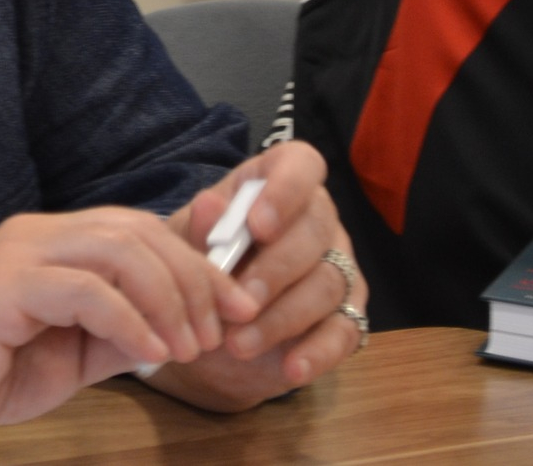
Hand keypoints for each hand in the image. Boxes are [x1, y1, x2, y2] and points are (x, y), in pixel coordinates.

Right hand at [0, 206, 229, 440]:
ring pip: (118, 248)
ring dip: (168, 298)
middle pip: (138, 230)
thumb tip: (179, 331)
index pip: (139, 229)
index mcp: (53, 243)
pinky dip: (129, 319)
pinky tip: (149, 352)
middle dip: (195, 278)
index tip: (236, 307)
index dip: (196, 261)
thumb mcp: (69, 356)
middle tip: (222, 330)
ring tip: (188, 346)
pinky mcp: (4, 285)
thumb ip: (117, 336)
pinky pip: (85, 289)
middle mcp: (38, 235)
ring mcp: (19, 253)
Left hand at [149, 141, 365, 411]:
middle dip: (276, 269)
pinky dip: (318, 352)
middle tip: (240, 300)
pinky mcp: (347, 314)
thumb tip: (210, 207)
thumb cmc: (200, 262)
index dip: (286, 190)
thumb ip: (197, 227)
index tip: (257, 226)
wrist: (206, 322)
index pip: (301, 165)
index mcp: (277, 182)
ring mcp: (337, 266)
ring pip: (328, 284)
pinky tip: (290, 367)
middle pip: (315, 231)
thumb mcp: (185, 244)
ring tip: (239, 343)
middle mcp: (316, 218)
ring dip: (283, 317)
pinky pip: (345, 331)